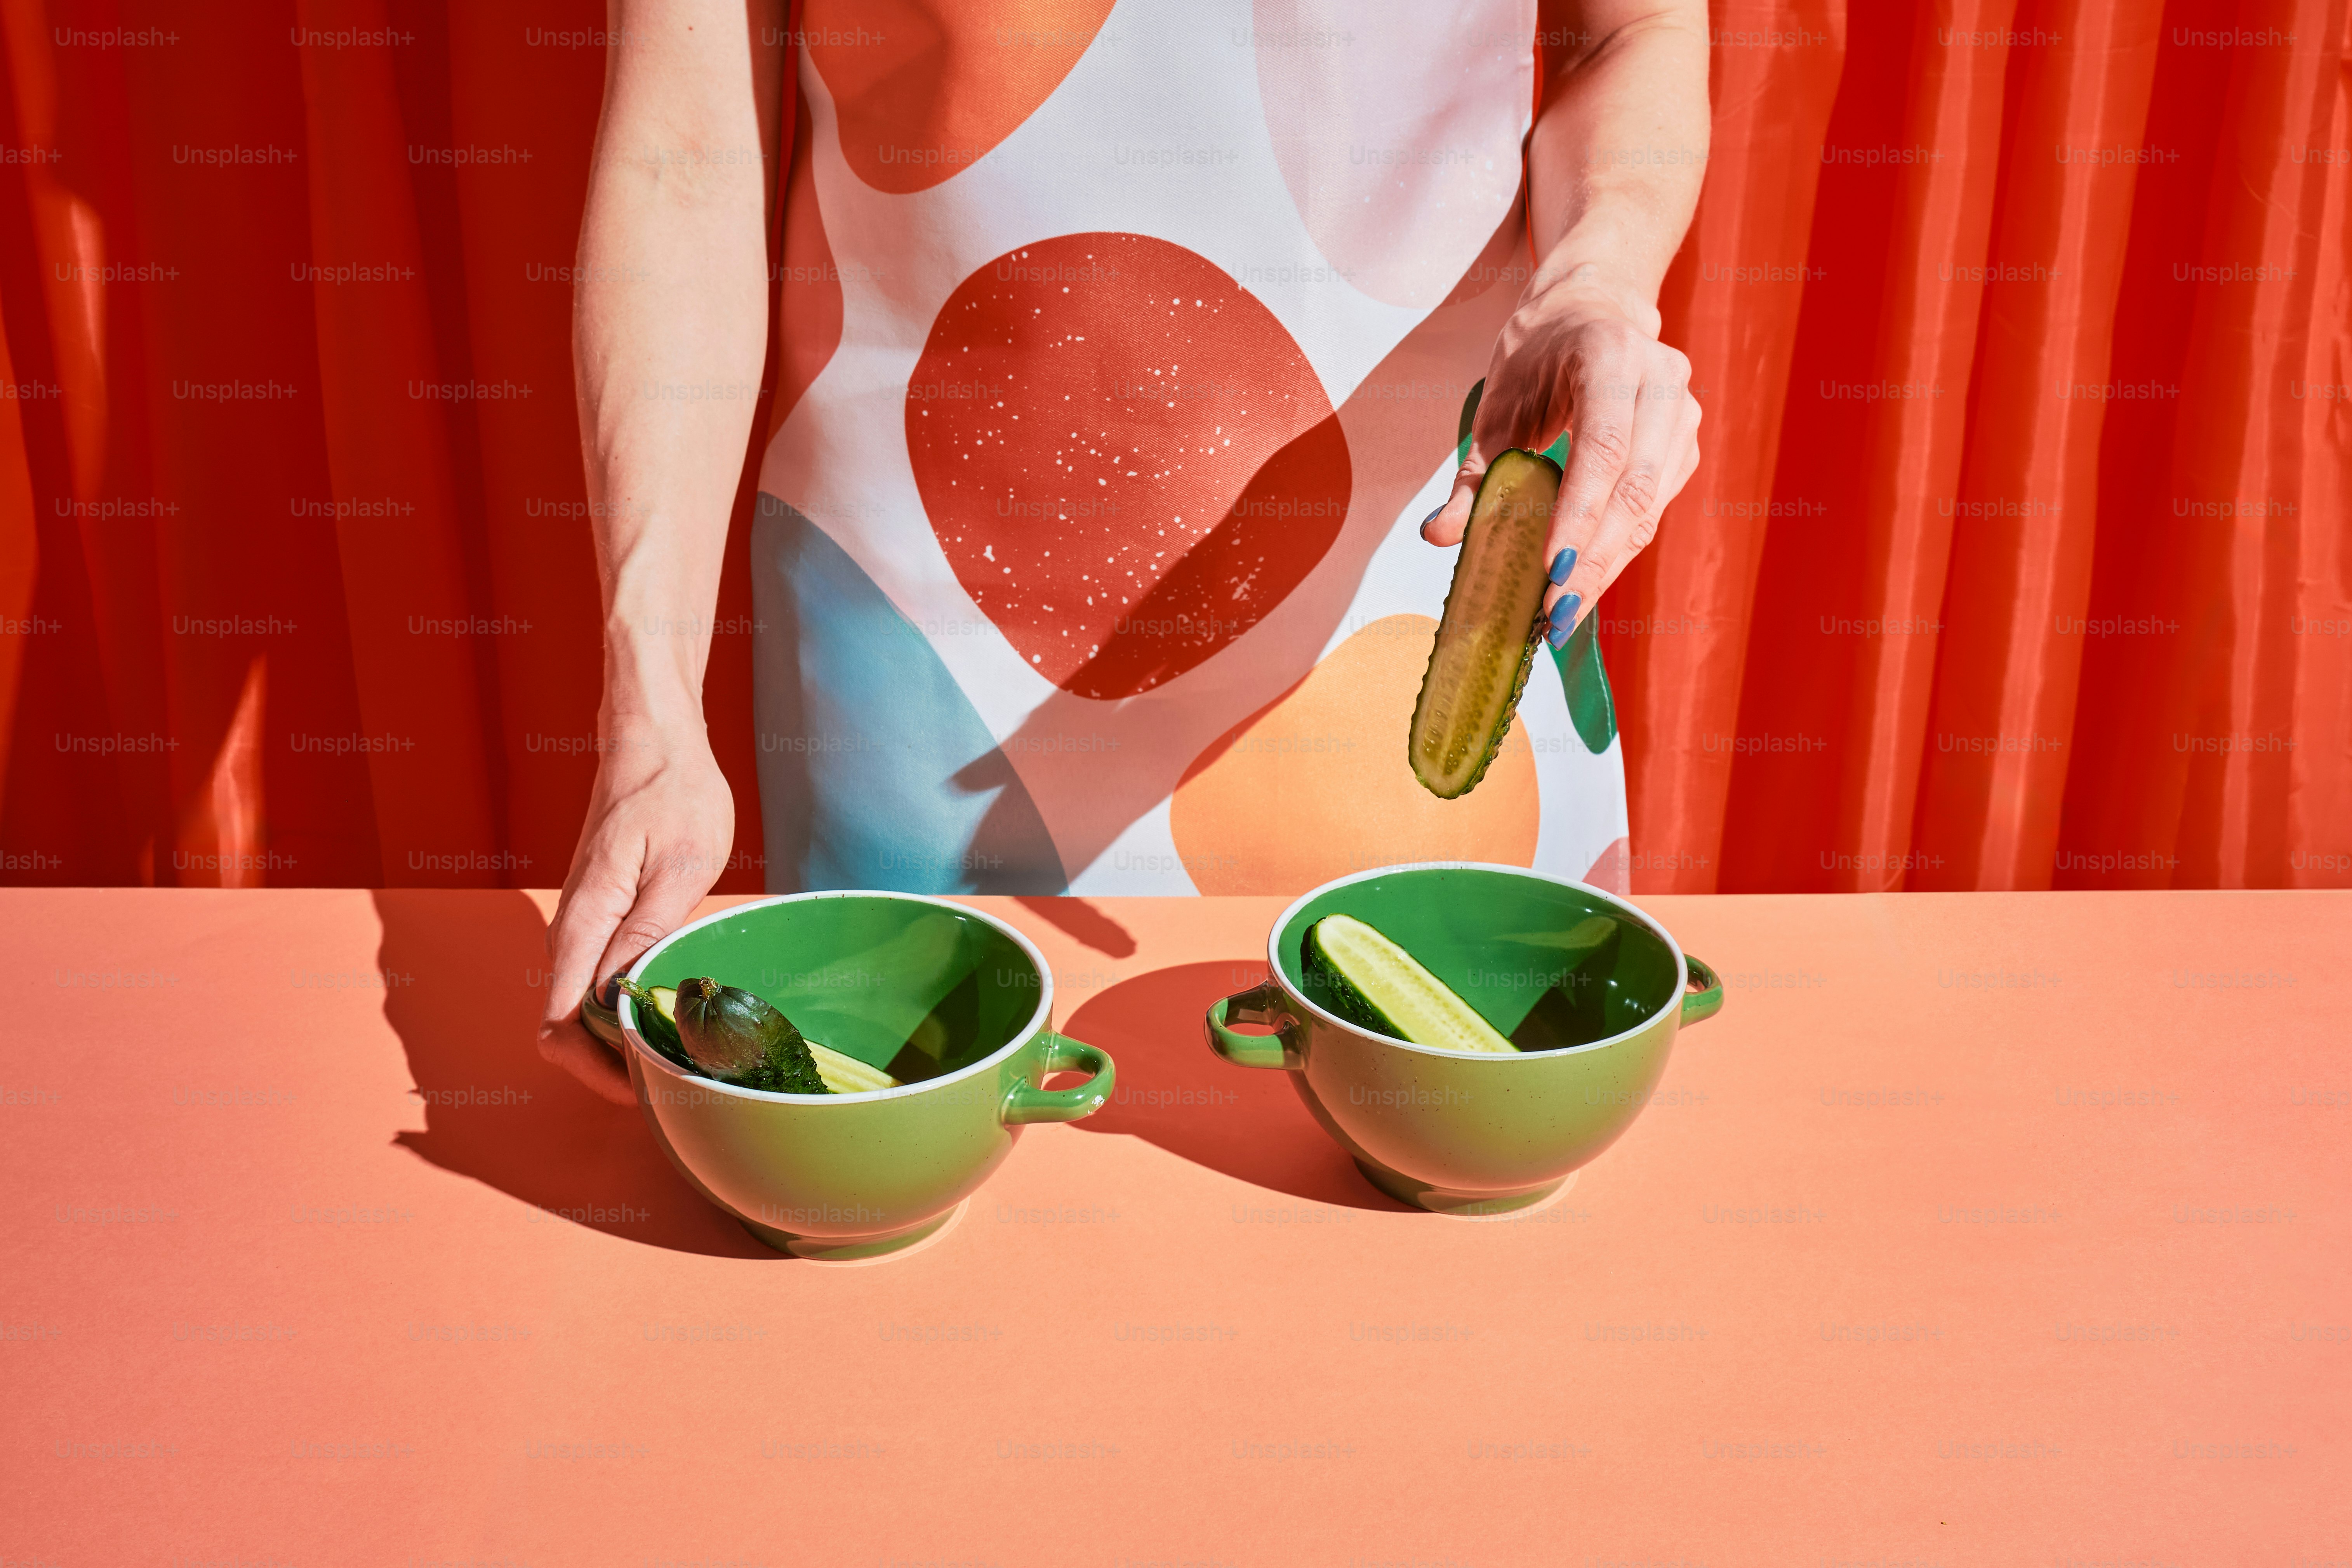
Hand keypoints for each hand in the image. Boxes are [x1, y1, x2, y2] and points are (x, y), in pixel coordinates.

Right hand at [537, 719, 735, 1104]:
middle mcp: (567, 932)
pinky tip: (668, 1011)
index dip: (597, 1069)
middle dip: (612, 1065)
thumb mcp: (681, 865)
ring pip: (581, 1008)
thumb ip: (648, 933)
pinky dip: (624, 1009)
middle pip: (566, 1028)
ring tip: (680, 1053)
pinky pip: (594, 981)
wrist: (651, 741)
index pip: (560, 1023)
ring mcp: (577, 927)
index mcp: (584, 922)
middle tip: (677, 1079)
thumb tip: (620, 997)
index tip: (648, 1085)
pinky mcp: (594, 919)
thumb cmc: (675, 794)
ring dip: (620, 1039)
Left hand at [1422, 268, 1700, 645]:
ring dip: (1610, 563)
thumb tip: (1439, 536)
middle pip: (1635, 485)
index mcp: (1610, 355)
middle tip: (1556, 610)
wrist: (1591, 312)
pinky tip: (1587, 580)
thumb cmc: (1537, 360)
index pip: (1602, 446)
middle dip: (1595, 556)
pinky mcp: (1686, 444)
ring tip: (1567, 610)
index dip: (1579, 513)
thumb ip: (1471, 474)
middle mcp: (1660, 380)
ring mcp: (1683, 412)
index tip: (1551, 569)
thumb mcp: (1495, 407)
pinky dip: (1620, 548)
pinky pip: (1657, 508)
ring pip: (1652, 505)